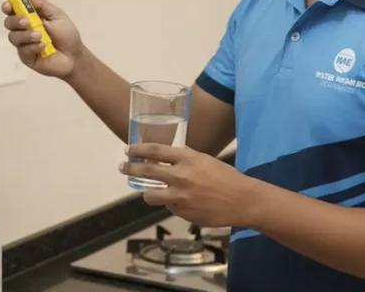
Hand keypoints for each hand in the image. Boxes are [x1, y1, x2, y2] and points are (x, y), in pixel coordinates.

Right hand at [1, 0, 83, 78]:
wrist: (74, 56)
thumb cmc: (67, 34)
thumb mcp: (57, 15)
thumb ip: (42, 5)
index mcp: (29, 17)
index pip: (13, 10)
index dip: (8, 6)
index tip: (8, 6)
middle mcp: (23, 29)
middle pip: (8, 23)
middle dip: (15, 21)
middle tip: (26, 22)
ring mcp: (23, 44)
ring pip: (13, 37)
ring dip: (25, 35)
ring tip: (40, 36)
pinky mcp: (26, 57)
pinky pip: (22, 51)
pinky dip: (32, 47)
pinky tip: (43, 46)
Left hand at [121, 143, 254, 227]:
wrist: (242, 200)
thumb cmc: (225, 176)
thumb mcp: (204, 160)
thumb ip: (185, 158)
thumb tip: (167, 156)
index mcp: (187, 159)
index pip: (155, 151)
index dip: (138, 150)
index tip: (128, 150)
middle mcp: (180, 177)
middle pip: (146, 172)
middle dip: (130, 169)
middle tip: (123, 167)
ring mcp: (180, 197)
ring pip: (150, 195)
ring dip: (147, 193)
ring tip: (148, 191)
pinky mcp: (183, 213)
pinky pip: (169, 207)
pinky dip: (171, 203)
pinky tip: (182, 202)